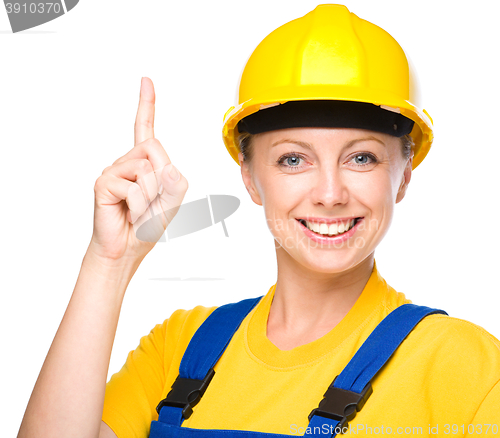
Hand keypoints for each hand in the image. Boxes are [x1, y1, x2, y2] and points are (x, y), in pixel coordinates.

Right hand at [89, 77, 187, 262]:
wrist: (127, 248)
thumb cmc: (147, 225)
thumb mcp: (173, 203)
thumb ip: (177, 183)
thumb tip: (168, 166)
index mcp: (144, 163)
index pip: (144, 129)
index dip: (146, 105)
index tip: (146, 80)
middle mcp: (127, 162)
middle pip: (154, 148)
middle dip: (162, 178)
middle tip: (152, 201)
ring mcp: (113, 171)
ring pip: (146, 169)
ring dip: (151, 196)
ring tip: (140, 209)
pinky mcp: (103, 183)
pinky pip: (133, 188)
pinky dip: (139, 206)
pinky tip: (129, 213)